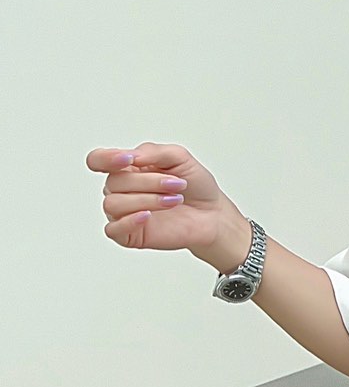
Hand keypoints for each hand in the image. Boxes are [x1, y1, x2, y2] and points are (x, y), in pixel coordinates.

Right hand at [86, 143, 239, 262]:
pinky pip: (113, 230)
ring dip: (147, 200)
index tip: (128, 160)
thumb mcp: (180, 157)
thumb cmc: (194, 185)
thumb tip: (131, 156)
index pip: (98, 160)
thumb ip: (154, 152)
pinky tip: (148, 216)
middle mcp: (121, 189)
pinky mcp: (128, 234)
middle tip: (177, 184)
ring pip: (113, 204)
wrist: (211, 213)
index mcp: (128, 168)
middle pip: (113, 182)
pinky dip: (129, 221)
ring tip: (174, 200)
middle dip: (149, 182)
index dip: (106, 158)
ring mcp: (122, 213)